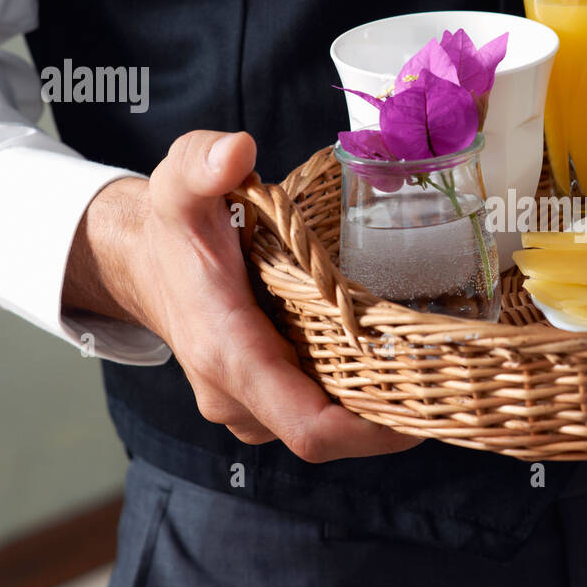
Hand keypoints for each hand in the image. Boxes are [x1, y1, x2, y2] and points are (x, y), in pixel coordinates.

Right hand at [65, 130, 421, 461]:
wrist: (139, 263)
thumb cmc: (169, 227)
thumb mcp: (179, 182)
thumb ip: (204, 162)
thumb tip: (238, 150)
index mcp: (227, 353)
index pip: (308, 425)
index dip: (371, 434)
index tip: (425, 416)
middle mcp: (236, 396)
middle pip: (328, 436)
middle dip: (388, 420)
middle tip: (448, 381)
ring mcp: (246, 406)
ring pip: (323, 426)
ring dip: (374, 409)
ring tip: (429, 370)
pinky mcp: (258, 401)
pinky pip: (313, 413)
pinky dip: (353, 399)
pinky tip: (390, 364)